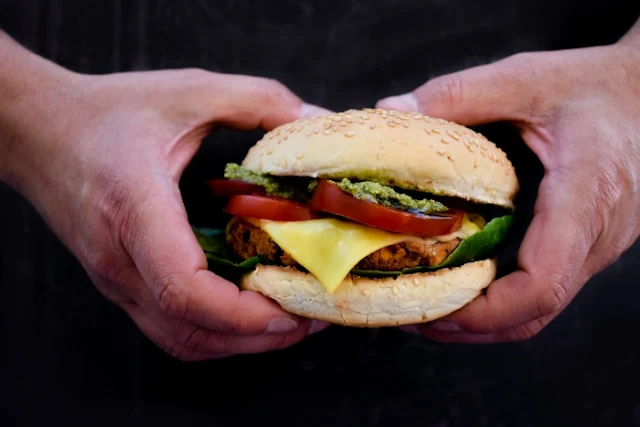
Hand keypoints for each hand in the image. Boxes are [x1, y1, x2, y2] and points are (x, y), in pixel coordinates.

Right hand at [0, 38, 329, 359]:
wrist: (37, 131)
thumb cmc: (107, 112)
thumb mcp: (189, 90)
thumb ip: (259, 99)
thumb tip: (315, 122)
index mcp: (135, 209)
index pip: (182, 288)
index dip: (242, 312)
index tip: (291, 308)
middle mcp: (120, 258)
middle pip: (190, 330)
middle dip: (258, 337)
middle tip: (311, 317)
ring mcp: (115, 278)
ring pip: (180, 340)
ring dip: (239, 342)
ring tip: (288, 320)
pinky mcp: (119, 281)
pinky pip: (168, 326)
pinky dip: (215, 332)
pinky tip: (247, 310)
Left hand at [377, 28, 639, 341]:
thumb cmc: (595, 85)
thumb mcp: (525, 79)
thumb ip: (457, 95)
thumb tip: (389, 109)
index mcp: (585, 195)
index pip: (542, 282)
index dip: (484, 310)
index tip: (431, 308)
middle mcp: (597, 234)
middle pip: (535, 312)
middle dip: (469, 325)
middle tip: (409, 315)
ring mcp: (595, 246)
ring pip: (540, 310)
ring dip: (482, 321)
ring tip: (424, 307)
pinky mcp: (586, 245)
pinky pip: (544, 289)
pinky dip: (499, 301)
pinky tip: (460, 283)